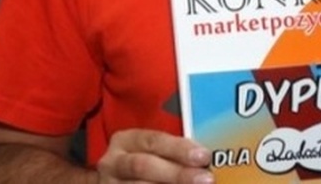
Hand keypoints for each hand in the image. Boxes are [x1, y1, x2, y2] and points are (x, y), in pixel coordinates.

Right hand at [96, 128, 214, 182]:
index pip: (153, 141)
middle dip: (177, 173)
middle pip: (144, 166)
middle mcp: (114, 163)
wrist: (122, 183)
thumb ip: (174, 153)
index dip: (179, 149)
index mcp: (126, 141)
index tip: (203, 156)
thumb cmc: (146, 164)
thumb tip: (206, 160)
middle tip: (206, 179)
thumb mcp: (153, 152)